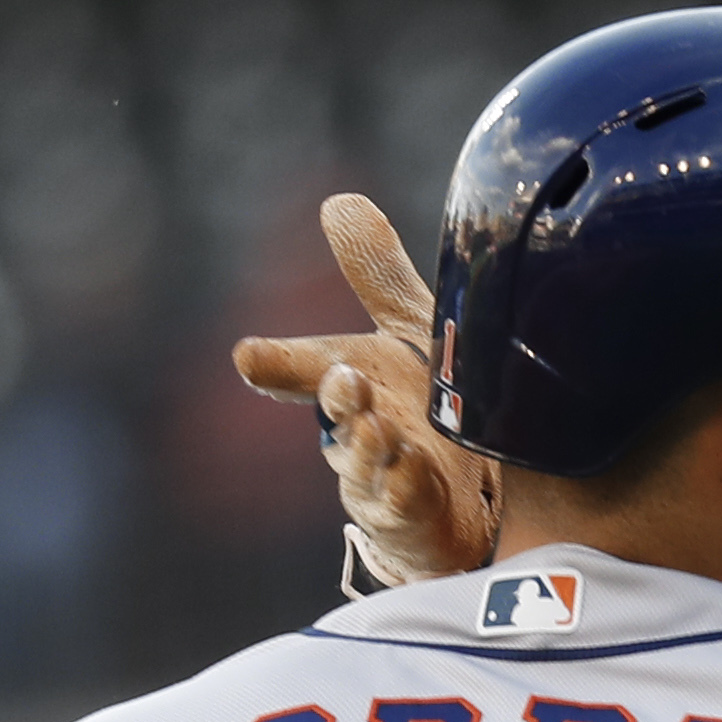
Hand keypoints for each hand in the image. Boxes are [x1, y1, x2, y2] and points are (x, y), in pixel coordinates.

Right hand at [232, 194, 502, 585]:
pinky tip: (412, 471)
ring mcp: (380, 480)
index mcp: (354, 384)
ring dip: (368, 445)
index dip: (281, 362)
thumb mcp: (411, 335)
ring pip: (364, 464)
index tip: (249, 357)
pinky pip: (402, 504)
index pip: (309, 367)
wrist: (472, 494)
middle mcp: (358, 433)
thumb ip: (376, 276)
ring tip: (377, 425)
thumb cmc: (428, 407)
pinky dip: (404, 487)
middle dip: (339, 399)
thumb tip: (338, 202)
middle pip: (339, 417)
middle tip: (346, 378)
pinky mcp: (409, 520)